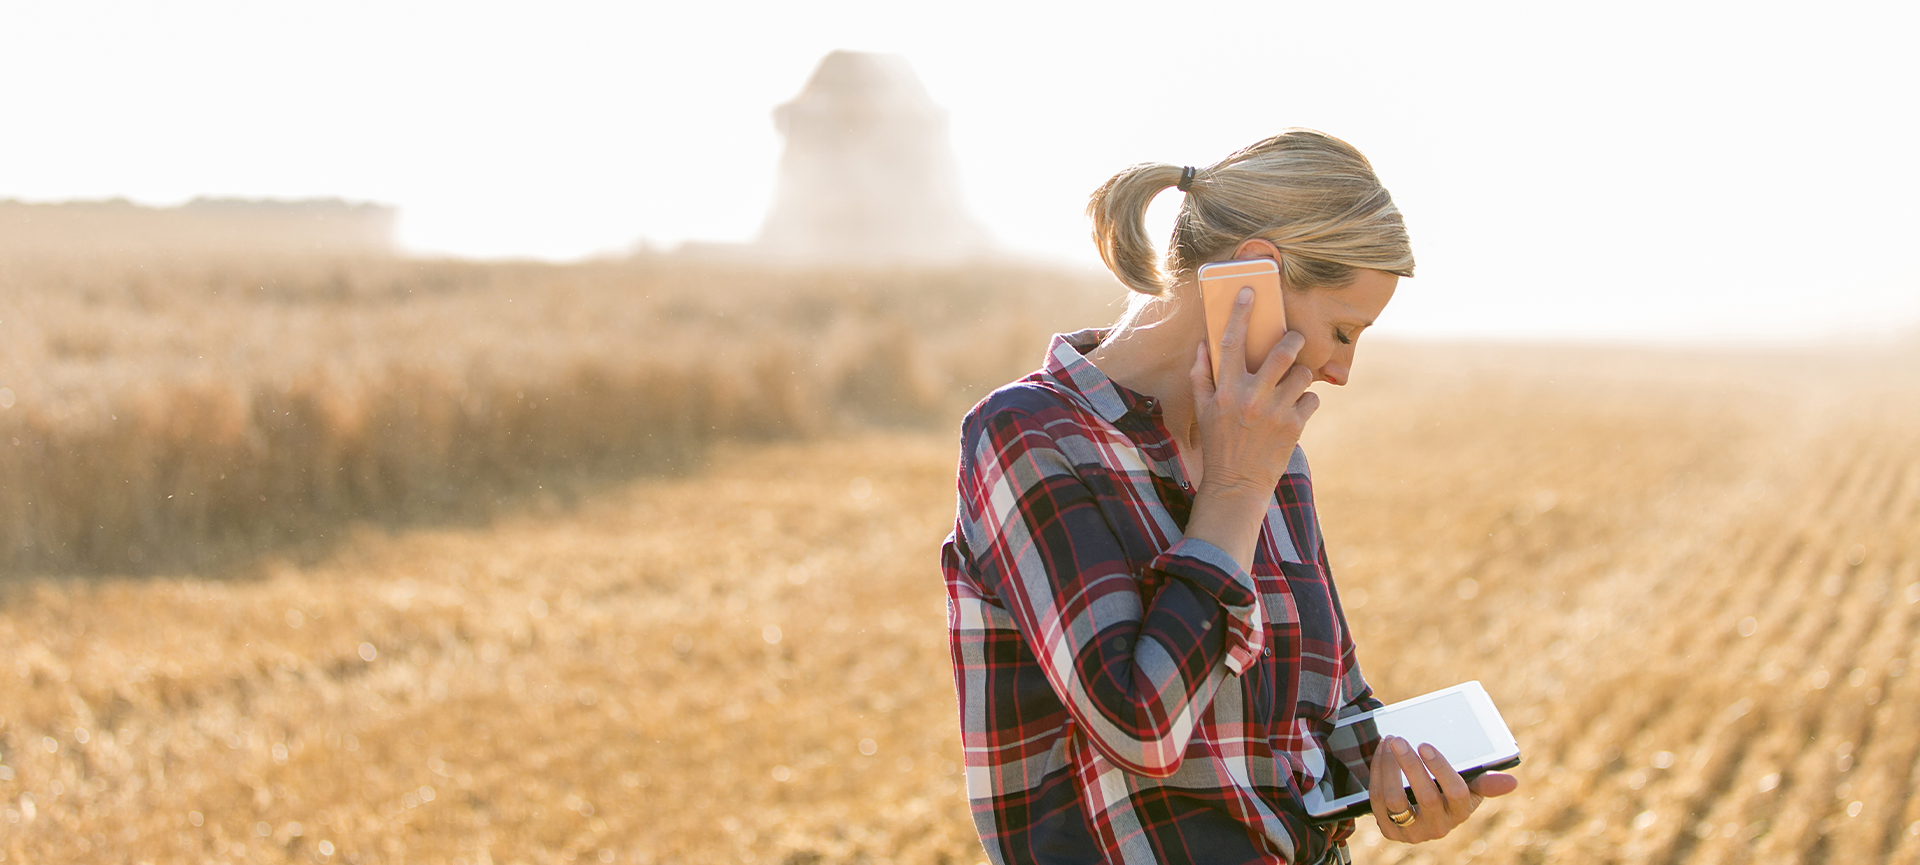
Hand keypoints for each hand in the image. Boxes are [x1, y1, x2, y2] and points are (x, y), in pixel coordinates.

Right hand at [1187, 285, 1317, 499]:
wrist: (1237, 485)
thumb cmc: (1218, 443)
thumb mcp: (1203, 410)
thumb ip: (1201, 376)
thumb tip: (1203, 345)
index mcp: (1226, 390)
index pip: (1231, 342)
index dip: (1240, 313)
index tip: (1248, 292)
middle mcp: (1252, 397)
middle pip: (1283, 351)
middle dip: (1293, 340)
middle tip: (1294, 341)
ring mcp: (1276, 412)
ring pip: (1303, 374)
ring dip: (1301, 375)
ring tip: (1293, 384)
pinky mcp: (1295, 427)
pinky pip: (1312, 398)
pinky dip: (1307, 400)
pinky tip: (1295, 410)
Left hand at [1368, 736, 1518, 843]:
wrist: (1421, 815)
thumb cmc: (1448, 794)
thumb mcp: (1469, 788)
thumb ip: (1486, 782)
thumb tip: (1512, 783)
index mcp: (1460, 812)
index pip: (1457, 792)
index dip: (1441, 769)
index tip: (1426, 745)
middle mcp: (1438, 826)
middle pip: (1425, 796)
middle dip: (1409, 765)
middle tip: (1399, 739)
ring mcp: (1411, 831)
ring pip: (1395, 799)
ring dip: (1388, 768)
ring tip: (1389, 743)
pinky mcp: (1389, 830)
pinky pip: (1377, 801)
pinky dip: (1377, 774)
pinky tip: (1381, 754)